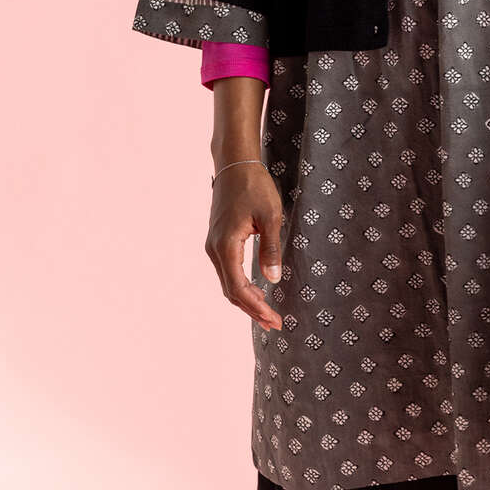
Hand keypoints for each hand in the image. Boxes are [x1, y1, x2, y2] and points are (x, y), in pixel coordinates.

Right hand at [206, 161, 285, 331]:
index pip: (238, 288)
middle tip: (275, 324)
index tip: (274, 319)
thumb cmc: (254, 187)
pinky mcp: (218, 242)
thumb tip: (272, 279)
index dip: (256, 307)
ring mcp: (214, 246)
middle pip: (231, 291)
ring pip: (228, 283)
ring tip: (268, 314)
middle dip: (252, 310)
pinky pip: (228, 272)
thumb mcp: (270, 216)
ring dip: (247, 301)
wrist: (235, 165)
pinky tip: (257, 293)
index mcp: (226, 246)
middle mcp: (215, 250)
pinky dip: (242, 287)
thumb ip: (270, 249)